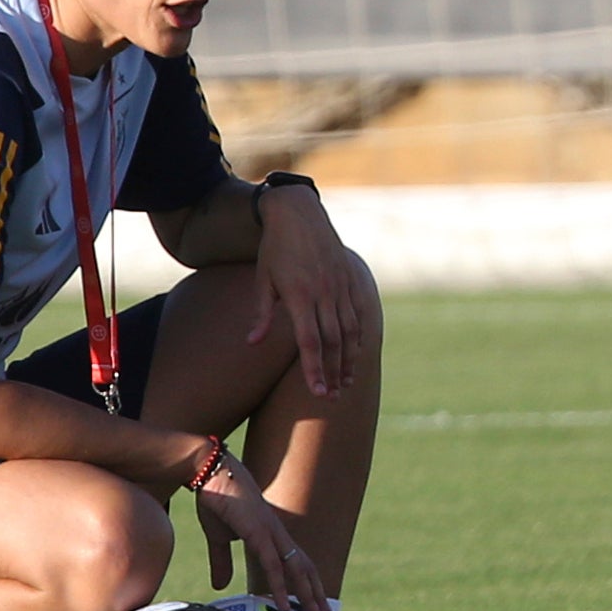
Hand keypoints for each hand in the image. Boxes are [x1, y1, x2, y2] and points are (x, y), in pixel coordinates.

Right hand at [193, 460, 330, 610]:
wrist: (210, 471)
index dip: (307, 587)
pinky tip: (286, 606)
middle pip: (305, 571)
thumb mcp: (218, 538)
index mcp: (272, 537)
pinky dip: (281, 586)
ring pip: (297, 571)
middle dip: (318, 597)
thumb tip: (221, 586)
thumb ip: (222, 562)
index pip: (297, 566)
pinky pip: (273, 564)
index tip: (315, 609)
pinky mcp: (257, 532)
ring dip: (308, 597)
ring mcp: (270, 534)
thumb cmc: (216, 501)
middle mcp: (278, 537)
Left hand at [241, 180, 381, 400]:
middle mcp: (324, 293)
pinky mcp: (349, 278)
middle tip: (332, 397)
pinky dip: (358, 335)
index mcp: (299, 296)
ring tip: (347, 382)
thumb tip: (252, 344)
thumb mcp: (262, 280)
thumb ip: (261, 314)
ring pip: (349, 330)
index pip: (309, 342)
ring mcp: (340, 286)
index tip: (316, 392)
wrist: (298, 213)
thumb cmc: (274, 249)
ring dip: (349, 359)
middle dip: (333, 372)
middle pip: (332, 342)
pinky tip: (357, 352)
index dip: (314, 369)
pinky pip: (358, 312)